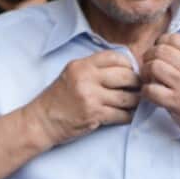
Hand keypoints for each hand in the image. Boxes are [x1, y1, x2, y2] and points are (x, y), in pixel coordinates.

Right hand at [25, 50, 140, 146]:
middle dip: (136, 83)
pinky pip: (122, 114)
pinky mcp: (94, 115)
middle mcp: (86, 78)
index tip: (130, 73)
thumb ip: (94, 68)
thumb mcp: (72, 74)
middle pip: (126, 76)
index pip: (115, 57)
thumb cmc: (58, 98)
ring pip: (127, 97)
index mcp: (81, 65)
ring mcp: (91, 97)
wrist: (42, 121)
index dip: (128, 65)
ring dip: (134, 102)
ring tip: (133, 103)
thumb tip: (125, 68)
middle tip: (137, 89)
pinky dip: (127, 116)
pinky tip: (125, 115)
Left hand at [140, 33, 179, 153]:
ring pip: (153, 67)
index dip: (161, 42)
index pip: (175, 38)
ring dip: (145, 73)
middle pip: (160, 50)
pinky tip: (151, 95)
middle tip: (149, 66)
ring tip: (149, 81)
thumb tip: (171, 51)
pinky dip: (146, 91)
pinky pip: (151, 90)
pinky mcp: (176, 102)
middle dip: (149, 57)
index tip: (158, 51)